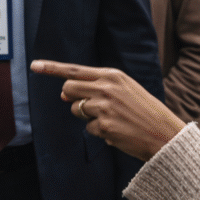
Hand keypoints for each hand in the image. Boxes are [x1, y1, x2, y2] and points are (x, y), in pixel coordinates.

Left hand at [30, 60, 184, 160]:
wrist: (165, 134)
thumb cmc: (144, 111)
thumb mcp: (124, 89)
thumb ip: (95, 87)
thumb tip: (63, 93)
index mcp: (112, 75)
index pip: (74, 70)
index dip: (51, 68)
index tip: (34, 65)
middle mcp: (106, 88)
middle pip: (69, 89)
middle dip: (74, 99)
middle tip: (95, 107)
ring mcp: (104, 107)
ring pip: (76, 110)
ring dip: (88, 117)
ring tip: (112, 119)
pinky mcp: (104, 126)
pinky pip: (89, 129)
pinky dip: (100, 132)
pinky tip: (117, 131)